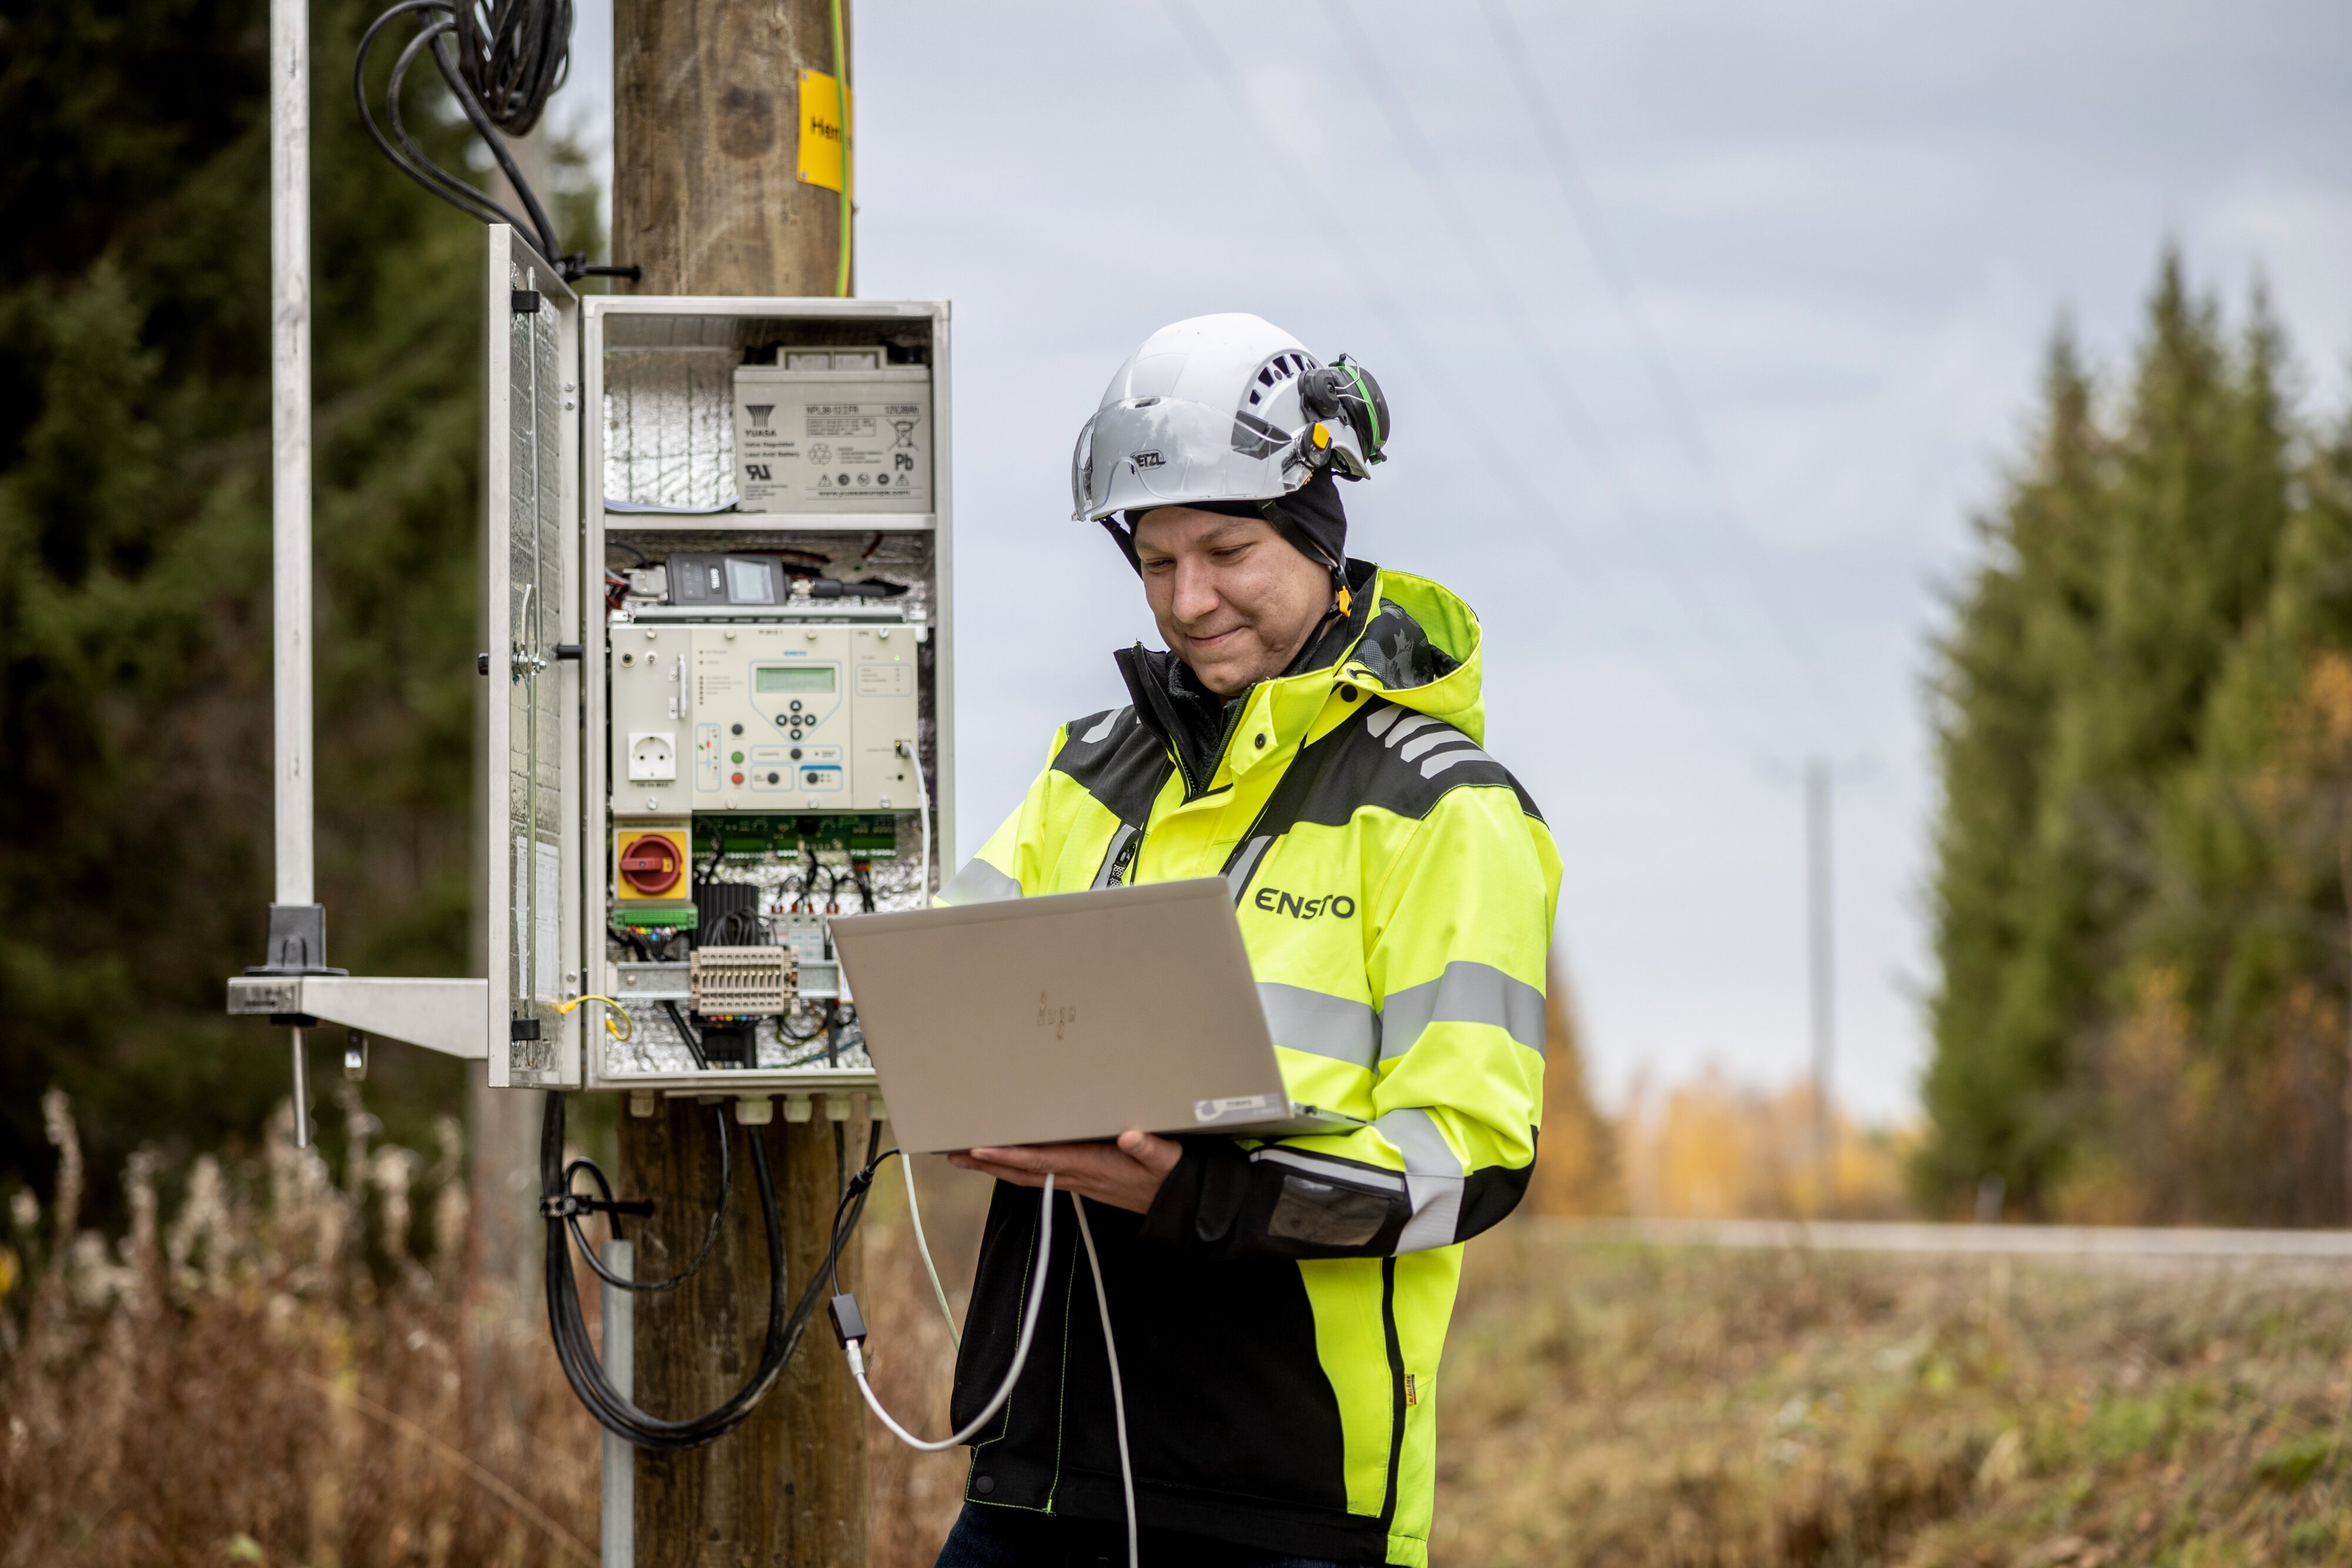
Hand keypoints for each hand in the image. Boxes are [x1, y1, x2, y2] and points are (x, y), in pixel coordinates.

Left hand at [948, 1129, 1181, 1215]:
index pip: (1041, 1161)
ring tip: (967, 1156)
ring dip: (996, 1167)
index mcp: (1094, 1167)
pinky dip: (1019, 1168)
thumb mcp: (1168, 1159)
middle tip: (953, 1153)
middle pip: (1023, 1172)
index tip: (980, 1148)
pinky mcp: (1086, 1180)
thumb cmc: (1173, 1177)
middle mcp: (1080, 1177)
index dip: (1008, 1156)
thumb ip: (1151, 1147)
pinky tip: (1008, 1161)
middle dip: (987, 1164)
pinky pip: (1043, 1174)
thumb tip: (1131, 1134)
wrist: (1181, 1206)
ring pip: (1029, 1175)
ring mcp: (1081, 1180)